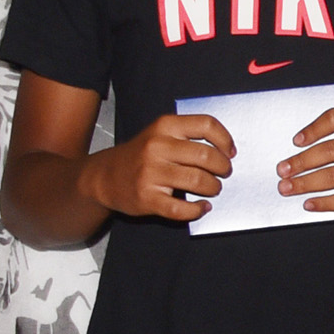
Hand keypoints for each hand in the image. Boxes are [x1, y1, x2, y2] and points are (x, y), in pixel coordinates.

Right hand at [83, 111, 234, 221]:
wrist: (103, 177)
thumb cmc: (140, 156)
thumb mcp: (159, 134)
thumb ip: (187, 137)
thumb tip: (226, 153)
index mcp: (164, 126)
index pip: (206, 124)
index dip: (225, 139)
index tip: (230, 152)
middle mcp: (156, 147)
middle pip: (206, 155)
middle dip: (223, 168)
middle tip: (224, 174)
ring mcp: (150, 173)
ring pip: (198, 180)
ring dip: (213, 187)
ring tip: (212, 189)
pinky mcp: (147, 198)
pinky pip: (182, 208)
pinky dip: (198, 210)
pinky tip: (201, 207)